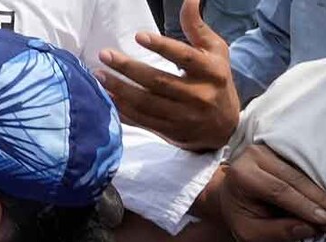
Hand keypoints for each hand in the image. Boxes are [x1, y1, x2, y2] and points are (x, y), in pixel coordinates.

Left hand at [94, 0, 238, 151]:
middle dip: (128, 68)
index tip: (138, 36)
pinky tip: (107, 98)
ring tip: (100, 75)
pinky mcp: (170, 131)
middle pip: (158, 82)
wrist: (224, 127)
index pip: (185, 57)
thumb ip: (197, 27)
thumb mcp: (215, 52)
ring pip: (146, 103)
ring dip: (120, 89)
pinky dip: (123, 110)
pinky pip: (142, 120)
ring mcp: (183, 116)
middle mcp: (198, 95)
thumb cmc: (216, 80)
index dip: (161, 47)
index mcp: (211, 72)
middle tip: (105, 55)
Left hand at [200, 144, 325, 241]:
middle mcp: (255, 156)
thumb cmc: (239, 215)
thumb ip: (277, 231)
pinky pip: (305, 165)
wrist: (230, 196)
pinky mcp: (282, 149)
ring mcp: (270, 149)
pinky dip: (321, 182)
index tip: (325, 219)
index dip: (303, 205)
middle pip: (294, 178)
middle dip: (321, 200)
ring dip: (325, 192)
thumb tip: (310, 228)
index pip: (277, 190)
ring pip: (303, 171)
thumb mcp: (249, 232)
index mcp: (242, 175)